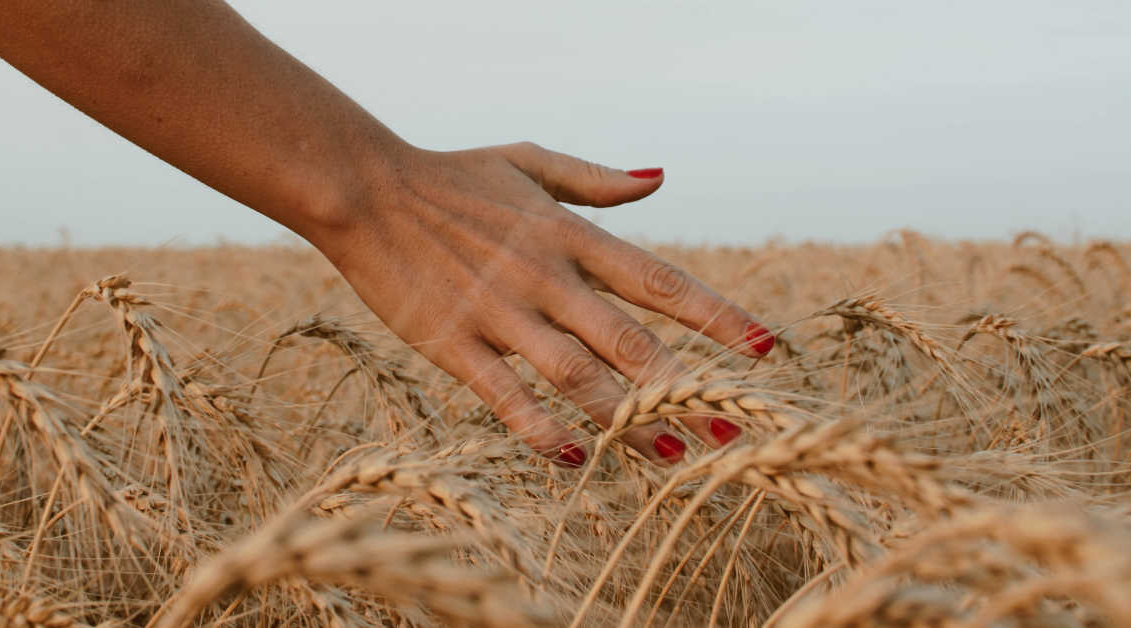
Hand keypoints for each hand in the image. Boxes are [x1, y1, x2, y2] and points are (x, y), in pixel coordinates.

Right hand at [307, 142, 774, 466]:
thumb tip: (661, 178)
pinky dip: (541, 427)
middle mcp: (545, 277)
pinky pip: (505, 396)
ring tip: (673, 455)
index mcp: (570, 234)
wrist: (365, 190)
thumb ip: (598, 179)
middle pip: (630, 340)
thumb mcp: (529, 162)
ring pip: (576, 376)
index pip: (659, 281)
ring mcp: (499, 313)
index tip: (765, 349)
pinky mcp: (453, 343)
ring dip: (627, 420)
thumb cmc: (452, 175)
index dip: (716, 316)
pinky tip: (575, 456)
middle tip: (735, 429)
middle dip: (686, 387)